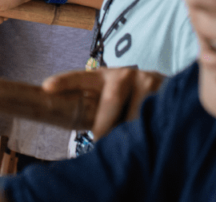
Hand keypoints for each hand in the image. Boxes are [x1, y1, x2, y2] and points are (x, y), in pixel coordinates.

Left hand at [43, 67, 163, 138]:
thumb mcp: (111, 101)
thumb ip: (97, 112)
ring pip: (133, 113)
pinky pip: (154, 115)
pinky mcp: (167, 89)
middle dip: (104, 124)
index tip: (46, 88)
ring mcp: (147, 80)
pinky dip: (148, 130)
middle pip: (111, 99)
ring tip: (130, 142)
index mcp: (103, 76)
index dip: (64, 82)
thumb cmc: (130, 102)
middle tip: (100, 141)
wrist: (169, 91)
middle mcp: (125, 74)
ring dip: (129, 131)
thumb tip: (84, 140)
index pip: (80, 77)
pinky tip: (148, 136)